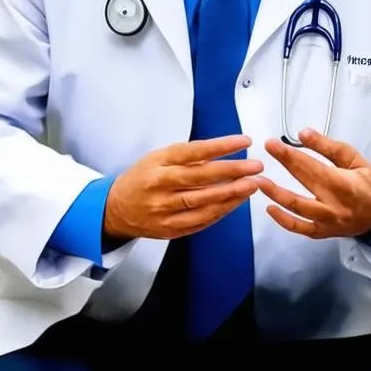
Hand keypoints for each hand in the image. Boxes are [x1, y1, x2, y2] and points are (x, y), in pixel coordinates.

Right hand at [103, 135, 261, 242]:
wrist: (115, 210)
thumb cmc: (142, 178)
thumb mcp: (158, 158)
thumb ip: (187, 156)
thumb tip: (222, 152)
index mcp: (157, 164)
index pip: (193, 152)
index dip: (221, 146)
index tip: (244, 141)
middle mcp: (160, 187)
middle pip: (201, 178)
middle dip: (233, 172)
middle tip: (255, 167)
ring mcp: (165, 211)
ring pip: (204, 203)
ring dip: (232, 194)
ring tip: (253, 185)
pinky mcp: (171, 229)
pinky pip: (202, 220)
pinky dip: (222, 211)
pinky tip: (237, 201)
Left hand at [258, 129, 370, 239]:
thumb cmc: (369, 186)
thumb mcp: (355, 160)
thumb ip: (329, 147)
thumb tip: (303, 133)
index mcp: (346, 184)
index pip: (314, 167)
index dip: (292, 155)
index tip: (273, 144)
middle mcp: (335, 205)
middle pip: (305, 182)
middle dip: (284, 164)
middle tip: (267, 150)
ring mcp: (327, 221)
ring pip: (297, 208)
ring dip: (275, 194)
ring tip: (258, 181)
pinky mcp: (321, 232)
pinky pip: (299, 228)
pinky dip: (283, 219)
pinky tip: (269, 207)